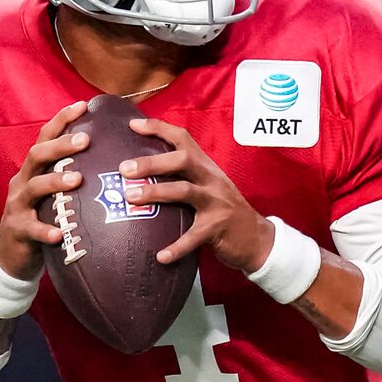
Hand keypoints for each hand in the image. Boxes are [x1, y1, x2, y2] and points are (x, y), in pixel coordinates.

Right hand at [0, 99, 89, 279]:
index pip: (45, 137)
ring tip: (77, 180)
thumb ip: (71, 176)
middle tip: (86, 140)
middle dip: (60, 146)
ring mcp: (17, 205)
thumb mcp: (53, 194)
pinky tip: (59, 234)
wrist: (11, 253)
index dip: (62, 120)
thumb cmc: (41, 217)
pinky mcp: (17, 230)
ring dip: (55, 182)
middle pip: (38, 156)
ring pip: (34, 187)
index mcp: (33, 169)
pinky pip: (31, 229)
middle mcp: (23, 181)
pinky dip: (45, 230)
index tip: (83, 105)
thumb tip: (110, 159)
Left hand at [125, 118, 274, 272]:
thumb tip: (142, 173)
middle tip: (124, 169)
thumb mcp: (208, 186)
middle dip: (152, 163)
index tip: (134, 125)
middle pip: (182, 161)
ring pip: (184, 191)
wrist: (257, 238)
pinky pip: (193, 237)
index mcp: (206, 167)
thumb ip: (184, 177)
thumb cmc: (224, 210)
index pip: (183, 139)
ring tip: (130, 198)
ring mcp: (216, 203)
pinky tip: (161, 256)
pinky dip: (176, 247)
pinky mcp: (217, 228)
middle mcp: (212, 180)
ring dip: (155, 193)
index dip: (159, 129)